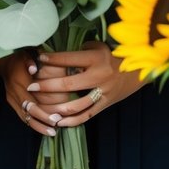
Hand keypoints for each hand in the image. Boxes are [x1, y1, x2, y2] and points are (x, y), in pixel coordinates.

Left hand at [21, 42, 143, 131]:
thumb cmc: (110, 56)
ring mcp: (103, 92)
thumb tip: (55, 54)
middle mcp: (100, 76)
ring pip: (77, 104)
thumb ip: (79, 51)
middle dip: (48, 86)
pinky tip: (58, 122)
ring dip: (57, 108)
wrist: (136, 70)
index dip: (53, 59)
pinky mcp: (106, 104)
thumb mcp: (98, 46)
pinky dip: (72, 121)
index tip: (39, 59)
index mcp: (97, 58)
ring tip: (42, 109)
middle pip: (69, 84)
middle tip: (32, 86)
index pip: (70, 59)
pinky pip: (87, 115)